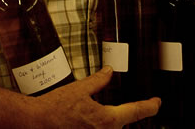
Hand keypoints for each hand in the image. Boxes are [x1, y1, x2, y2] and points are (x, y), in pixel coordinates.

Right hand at [37, 66, 160, 127]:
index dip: (150, 106)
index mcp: (106, 119)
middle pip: (123, 124)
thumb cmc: (56, 107)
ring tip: (106, 112)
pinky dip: (102, 126)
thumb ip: (98, 80)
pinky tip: (91, 120)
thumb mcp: (80, 88)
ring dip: (113, 121)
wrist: (37, 123)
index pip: (135, 111)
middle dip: (127, 115)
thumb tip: (109, 71)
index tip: (157, 102)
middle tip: (133, 105)